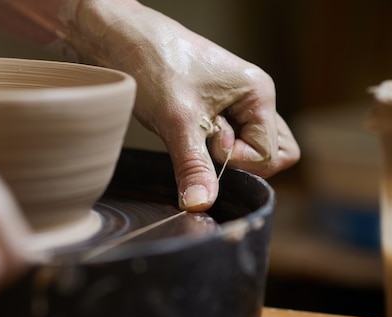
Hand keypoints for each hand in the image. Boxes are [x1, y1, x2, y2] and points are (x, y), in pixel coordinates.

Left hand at [73, 0, 299, 210]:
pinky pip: (229, 142)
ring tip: (198, 137)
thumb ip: (193, 166)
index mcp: (258, 94)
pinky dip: (212, 150)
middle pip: (272, 154)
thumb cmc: (153, 62)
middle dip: (243, 162)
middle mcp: (253, 99)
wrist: (119, 38)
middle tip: (208, 146)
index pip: (268, 154)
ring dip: (228, 157)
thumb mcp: (175, 121)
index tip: (208, 144)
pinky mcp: (215, 111)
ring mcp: (235, 105)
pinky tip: (189, 136)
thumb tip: (201, 203)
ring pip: (252, 149)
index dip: (238, 160)